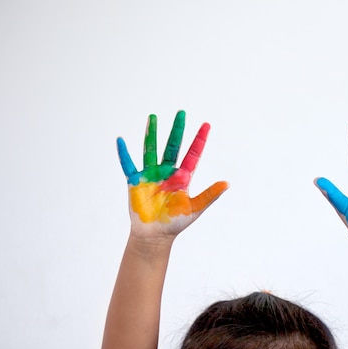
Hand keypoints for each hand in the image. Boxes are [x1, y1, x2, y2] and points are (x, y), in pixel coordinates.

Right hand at [117, 111, 227, 237]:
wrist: (155, 235)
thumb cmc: (176, 223)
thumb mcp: (195, 208)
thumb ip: (209, 195)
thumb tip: (227, 183)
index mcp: (183, 177)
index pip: (193, 154)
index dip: (199, 140)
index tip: (206, 124)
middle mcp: (167, 171)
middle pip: (173, 146)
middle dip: (177, 130)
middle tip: (181, 113)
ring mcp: (151, 175)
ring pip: (151, 149)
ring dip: (152, 134)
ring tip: (153, 118)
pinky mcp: (136, 182)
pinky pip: (129, 165)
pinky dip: (124, 154)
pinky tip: (120, 140)